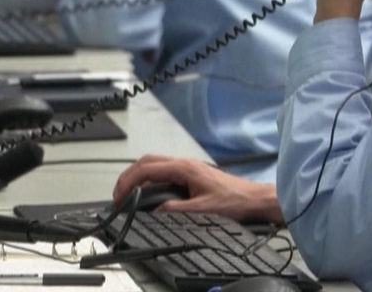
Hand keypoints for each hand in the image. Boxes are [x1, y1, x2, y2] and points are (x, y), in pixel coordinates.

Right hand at [113, 155, 282, 223]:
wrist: (253, 198)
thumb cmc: (234, 201)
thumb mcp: (202, 210)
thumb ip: (175, 210)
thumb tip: (155, 211)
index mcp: (184, 168)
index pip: (147, 169)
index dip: (128, 182)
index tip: (119, 196)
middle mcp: (185, 163)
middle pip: (147, 161)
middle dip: (128, 175)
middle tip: (117, 194)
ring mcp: (188, 166)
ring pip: (155, 163)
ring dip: (138, 175)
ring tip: (127, 192)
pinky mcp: (192, 173)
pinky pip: (164, 169)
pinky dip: (149, 177)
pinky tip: (147, 190)